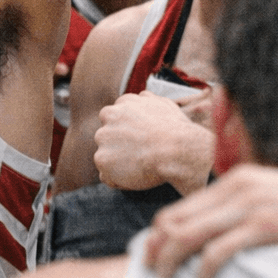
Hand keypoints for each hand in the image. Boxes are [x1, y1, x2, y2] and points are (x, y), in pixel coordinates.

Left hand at [93, 92, 213, 195]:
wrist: (175, 149)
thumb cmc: (175, 130)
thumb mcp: (164, 105)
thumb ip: (148, 101)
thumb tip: (144, 97)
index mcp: (122, 104)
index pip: (115, 119)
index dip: (128, 134)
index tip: (140, 142)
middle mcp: (108, 117)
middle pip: (108, 136)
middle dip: (120, 147)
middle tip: (140, 156)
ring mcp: (103, 138)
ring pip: (106, 155)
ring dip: (119, 163)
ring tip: (141, 168)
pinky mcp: (102, 159)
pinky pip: (106, 175)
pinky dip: (118, 180)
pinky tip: (136, 178)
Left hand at [143, 164, 277, 277]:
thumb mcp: (274, 196)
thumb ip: (245, 208)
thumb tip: (216, 232)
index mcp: (237, 180)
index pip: (182, 207)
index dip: (160, 232)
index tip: (152, 253)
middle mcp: (238, 188)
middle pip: (178, 218)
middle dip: (157, 247)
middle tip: (150, 270)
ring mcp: (252, 206)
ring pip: (191, 233)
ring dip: (172, 258)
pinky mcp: (269, 226)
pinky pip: (222, 248)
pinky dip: (205, 266)